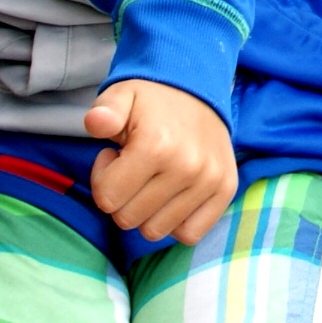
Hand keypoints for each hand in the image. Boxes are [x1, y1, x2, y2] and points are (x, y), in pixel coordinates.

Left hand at [83, 78, 238, 244]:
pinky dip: (175, 222)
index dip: (102, 180)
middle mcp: (186, 167)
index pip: (107, 199)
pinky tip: (171, 197)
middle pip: (128, 219)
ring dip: (147, 211)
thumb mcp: (120, 96)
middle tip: (133, 168)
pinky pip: (189, 234)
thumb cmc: (151, 100)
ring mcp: (210, 181)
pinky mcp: (225, 189)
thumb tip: (96, 123)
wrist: (198, 89)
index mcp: (156, 145)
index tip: (114, 158)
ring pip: (156, 231)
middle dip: (122, 197)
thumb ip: (104, 111)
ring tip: (152, 179)